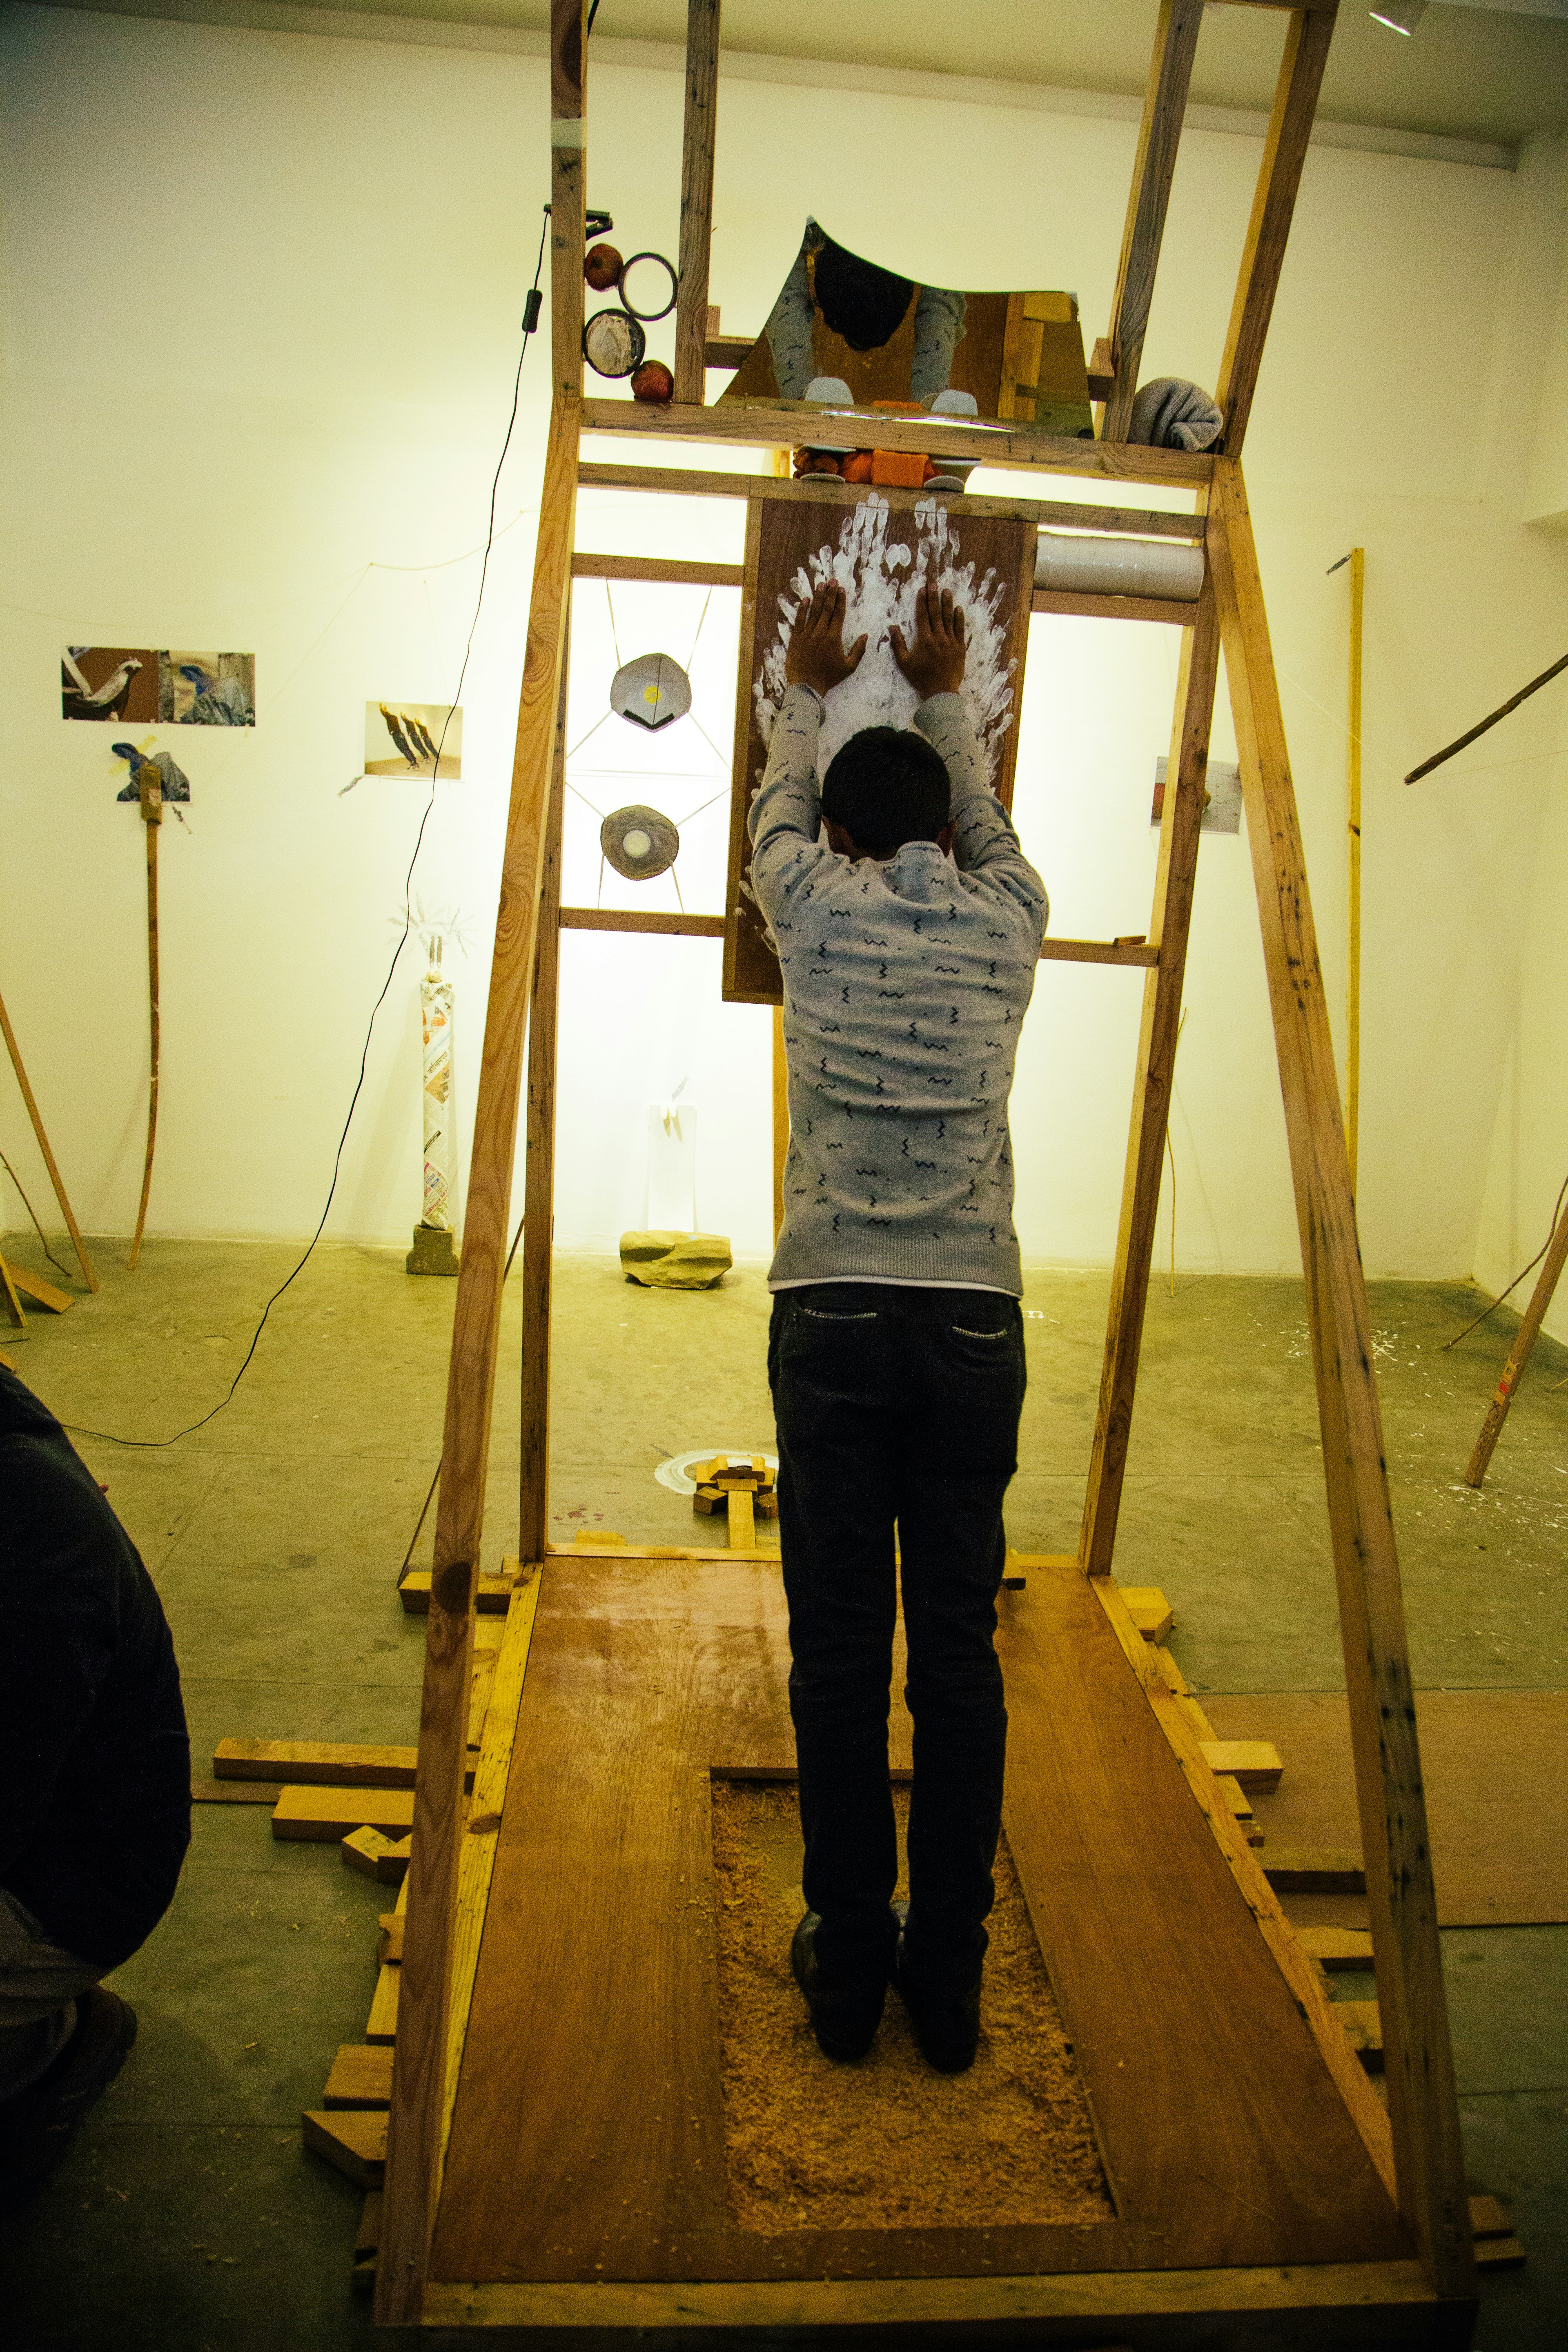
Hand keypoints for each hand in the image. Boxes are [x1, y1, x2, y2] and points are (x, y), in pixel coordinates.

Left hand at [785, 581, 866, 696]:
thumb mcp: (849, 667)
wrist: (806, 686)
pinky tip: (805, 600)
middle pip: (826, 608)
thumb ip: (858, 650)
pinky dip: (802, 609)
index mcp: (834, 638)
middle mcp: (820, 633)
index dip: (840, 600)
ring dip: (817, 597)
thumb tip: (865, 635)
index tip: (841, 589)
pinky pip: (799, 620)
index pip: (838, 614)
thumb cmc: (829, 677)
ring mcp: (807, 635)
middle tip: (832, 580)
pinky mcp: (795, 639)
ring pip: (813, 611)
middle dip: (830, 593)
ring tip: (820, 584)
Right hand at [890, 583, 966, 699]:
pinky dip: (959, 619)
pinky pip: (960, 630)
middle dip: (934, 597)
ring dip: (948, 603)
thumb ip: (898, 644)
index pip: (923, 615)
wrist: (941, 691)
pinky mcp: (960, 648)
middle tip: (934, 583)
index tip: (923, 589)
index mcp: (924, 639)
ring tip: (947, 591)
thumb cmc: (920, 678)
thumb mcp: (904, 663)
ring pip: (949, 618)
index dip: (922, 601)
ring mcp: (951, 642)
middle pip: (936, 613)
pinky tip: (958, 609)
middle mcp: (938, 637)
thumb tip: (892, 627)